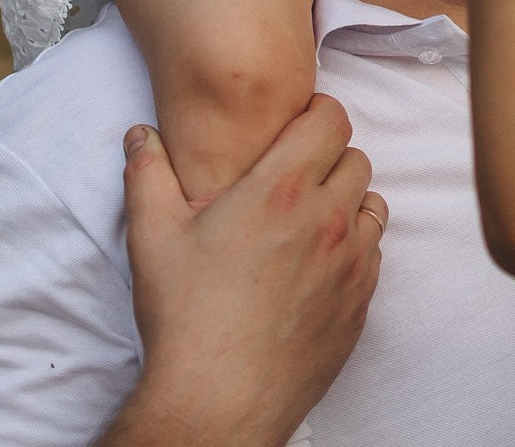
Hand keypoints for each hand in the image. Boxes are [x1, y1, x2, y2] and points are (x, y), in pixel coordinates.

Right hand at [111, 96, 385, 446]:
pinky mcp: (360, 302)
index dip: (315, 115)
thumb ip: (148, 173)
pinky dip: (352, 247)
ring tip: (304, 220)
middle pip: (355, 158)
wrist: (218, 400)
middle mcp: (327, 219)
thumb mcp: (153, 237)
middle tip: (291, 177)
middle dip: (327, 158)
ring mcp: (351, 263)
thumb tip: (142, 136)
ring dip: (345, 201)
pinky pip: (372, 254)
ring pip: (371, 205)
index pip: (333, 119)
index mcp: (282, 191)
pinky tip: (314, 264)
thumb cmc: (186, 318)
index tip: (293, 130)